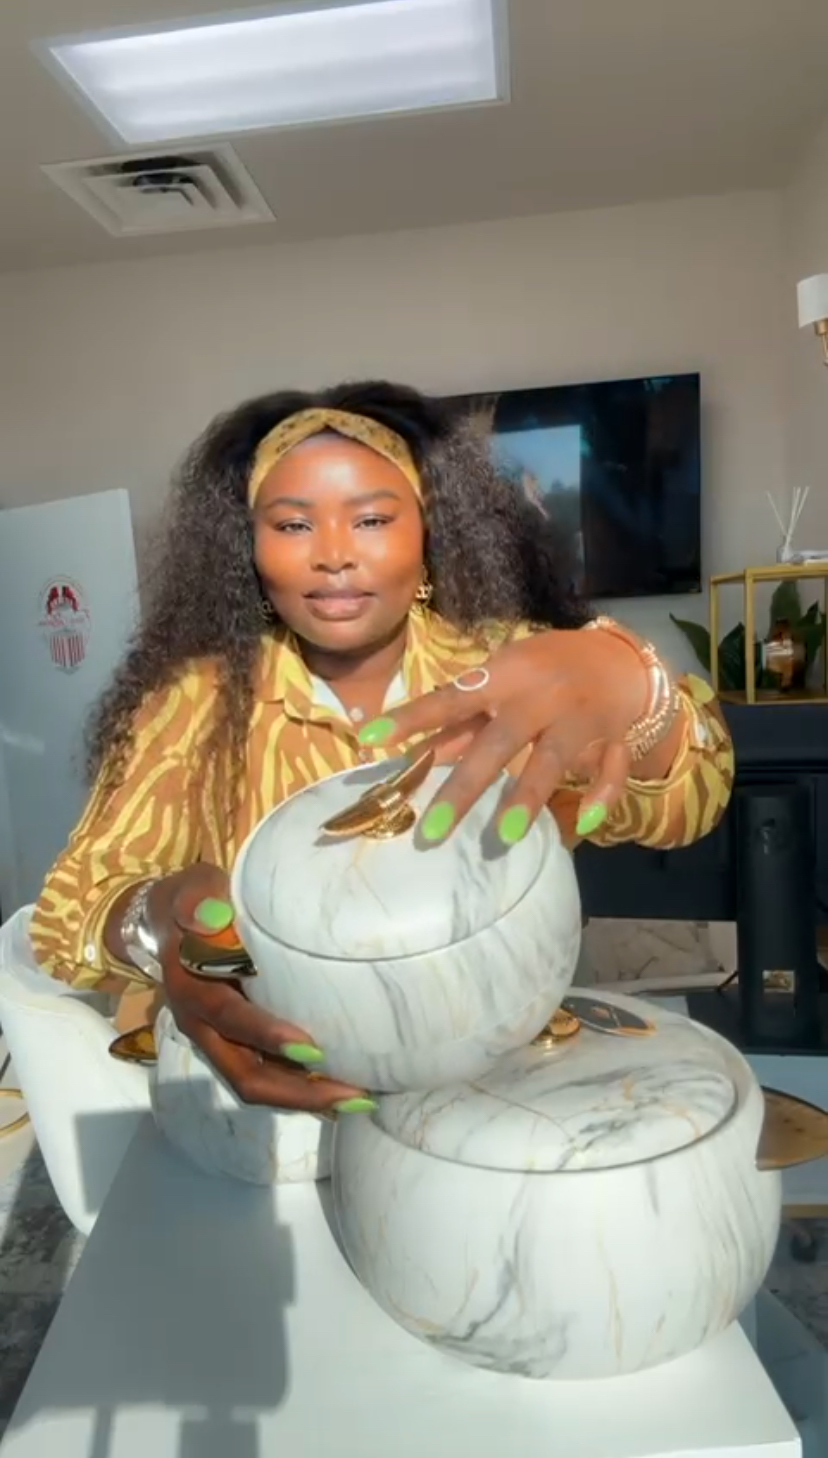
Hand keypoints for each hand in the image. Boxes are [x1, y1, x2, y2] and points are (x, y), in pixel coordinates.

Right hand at [150, 865, 367, 1112]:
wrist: (170, 923)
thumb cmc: (193, 904)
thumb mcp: (193, 890)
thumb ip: (199, 900)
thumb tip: (212, 915)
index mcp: (191, 990)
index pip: (229, 1018)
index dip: (265, 1034)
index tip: (310, 1047)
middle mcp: (202, 1027)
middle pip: (246, 1075)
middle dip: (298, 1091)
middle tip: (353, 1095)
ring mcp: (220, 1042)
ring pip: (258, 1083)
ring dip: (306, 1098)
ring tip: (359, 1099)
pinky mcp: (237, 1044)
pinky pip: (267, 1074)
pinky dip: (302, 1087)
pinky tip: (342, 1088)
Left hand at [358, 627, 651, 841]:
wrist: (615, 659)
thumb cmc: (540, 672)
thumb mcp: (498, 682)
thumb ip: (458, 722)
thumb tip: (405, 754)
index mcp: (504, 676)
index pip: (450, 699)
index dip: (411, 718)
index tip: (369, 740)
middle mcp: (540, 696)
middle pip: (499, 742)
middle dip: (465, 787)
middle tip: (431, 831)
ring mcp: (580, 718)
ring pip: (554, 758)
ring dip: (528, 795)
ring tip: (503, 835)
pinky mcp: (614, 739)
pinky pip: (611, 771)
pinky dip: (600, 798)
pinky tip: (581, 826)